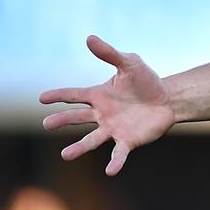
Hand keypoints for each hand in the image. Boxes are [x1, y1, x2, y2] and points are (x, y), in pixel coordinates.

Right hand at [39, 35, 176, 175]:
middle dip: (62, 121)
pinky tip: (110, 171)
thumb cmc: (147, 82)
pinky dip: (114, 162)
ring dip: (79, 148)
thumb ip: (109, 54)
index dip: (58, 96)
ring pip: (92, 139)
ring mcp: (113, 128)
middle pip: (77, 118)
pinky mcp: (128, 140)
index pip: (73, 95)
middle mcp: (101, 114)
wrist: (168, 100)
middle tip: (46, 124)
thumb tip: (89, 38)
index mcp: (99, 95)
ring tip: (66, 155)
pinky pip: (118, 153)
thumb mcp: (130, 63)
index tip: (41, 98)